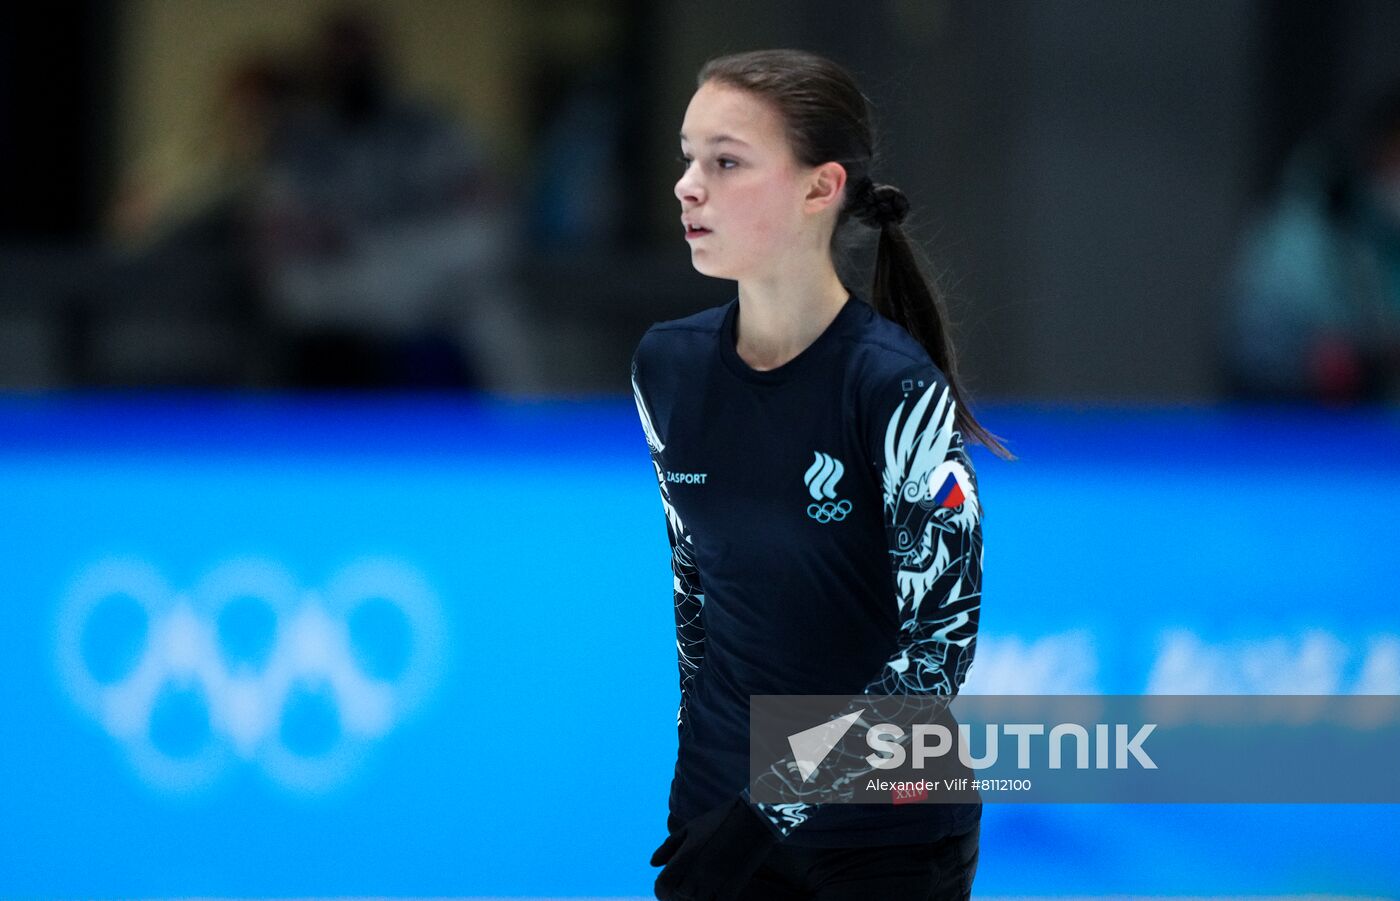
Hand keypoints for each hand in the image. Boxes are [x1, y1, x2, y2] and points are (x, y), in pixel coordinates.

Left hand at [650, 795, 778, 900]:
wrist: (753, 819)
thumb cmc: (719, 820)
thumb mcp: (691, 829)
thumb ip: (669, 847)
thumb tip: (653, 863)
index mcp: (685, 857)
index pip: (662, 886)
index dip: (661, 890)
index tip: (666, 888)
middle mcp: (697, 873)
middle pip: (677, 897)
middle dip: (677, 895)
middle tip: (683, 888)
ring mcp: (715, 883)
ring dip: (693, 899)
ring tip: (698, 890)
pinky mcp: (732, 890)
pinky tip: (712, 894)